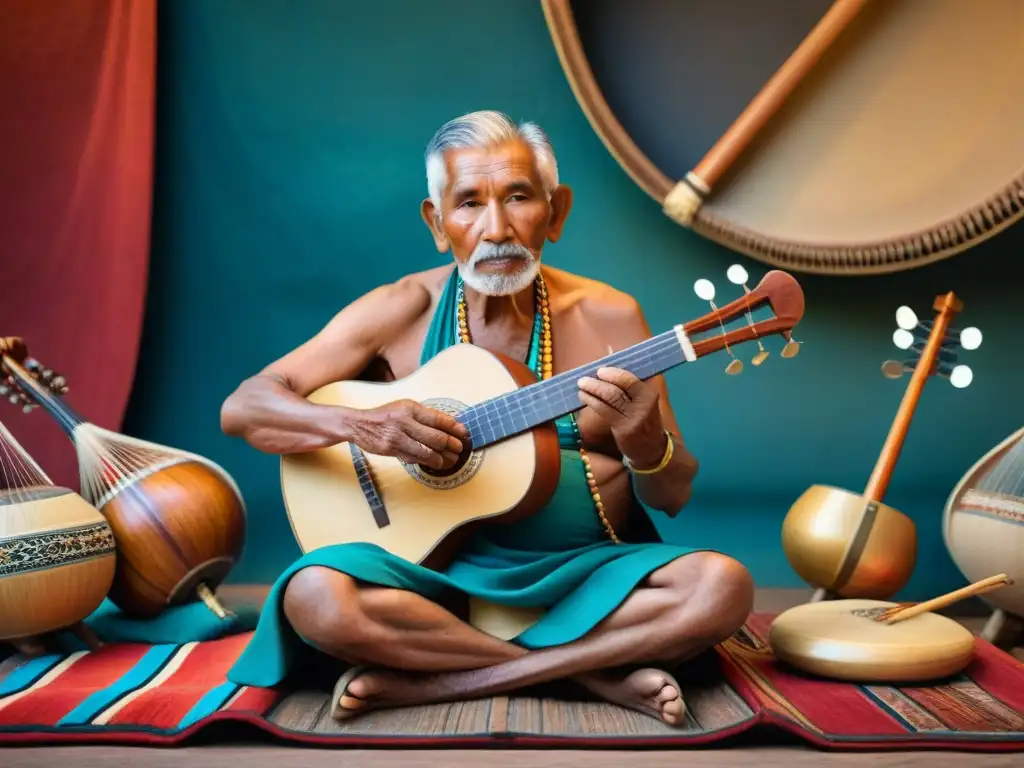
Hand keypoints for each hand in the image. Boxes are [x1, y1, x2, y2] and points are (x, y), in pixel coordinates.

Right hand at [345, 399, 468, 469]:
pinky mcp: (391, 450)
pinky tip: (436, 463)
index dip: (454, 428)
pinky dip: (427, 462)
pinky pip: (414, 458)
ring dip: (443, 458)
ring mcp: (397, 437)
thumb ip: (424, 416)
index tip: (464, 433)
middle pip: (436, 437)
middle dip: (452, 445)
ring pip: (427, 452)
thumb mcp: (404, 408)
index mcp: (410, 408)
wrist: (359, 424)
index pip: (438, 419)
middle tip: (459, 449)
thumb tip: (449, 425)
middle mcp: (404, 421)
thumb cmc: (385, 416)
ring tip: (451, 460)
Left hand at [577, 367, 665, 465]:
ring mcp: (634, 415)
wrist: (652, 448)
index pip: (630, 378)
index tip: (600, 370)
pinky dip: (591, 401)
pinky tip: (583, 397)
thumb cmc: (644, 419)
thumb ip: (631, 386)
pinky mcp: (623, 427)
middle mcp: (645, 402)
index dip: (613, 372)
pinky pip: (604, 410)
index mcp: (650, 391)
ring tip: (581, 385)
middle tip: (584, 378)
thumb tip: (606, 369)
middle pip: (620, 385)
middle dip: (600, 379)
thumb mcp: (645, 400)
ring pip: (611, 396)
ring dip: (593, 388)